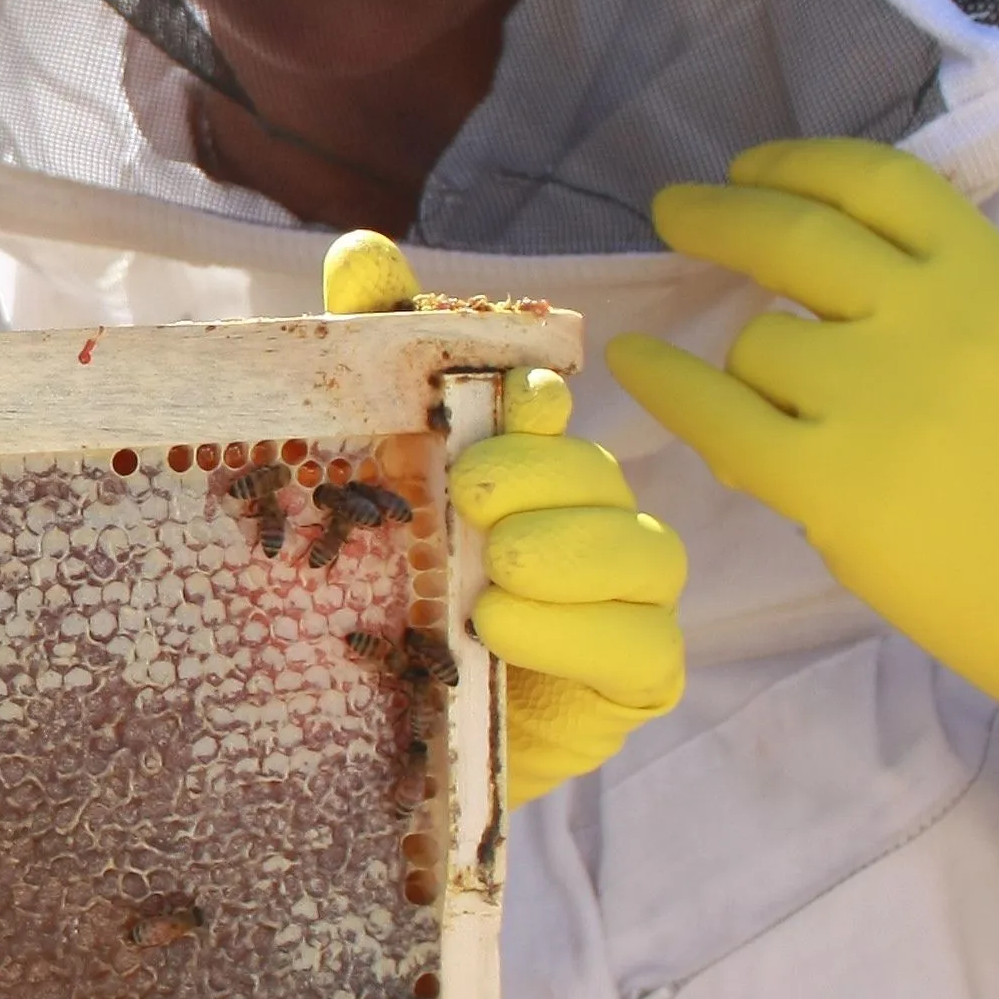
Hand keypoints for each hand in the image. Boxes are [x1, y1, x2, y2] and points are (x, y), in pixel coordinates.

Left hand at [323, 235, 685, 803]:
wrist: (383, 747)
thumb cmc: (380, 606)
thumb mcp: (353, 488)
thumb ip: (367, 364)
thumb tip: (362, 250)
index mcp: (529, 467)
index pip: (550, 410)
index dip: (537, 396)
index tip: (511, 391)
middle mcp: (590, 523)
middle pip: (599, 477)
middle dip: (544, 474)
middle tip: (472, 491)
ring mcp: (625, 604)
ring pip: (645, 556)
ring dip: (573, 551)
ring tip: (495, 568)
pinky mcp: (636, 681)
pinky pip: (644, 650)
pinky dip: (580, 634)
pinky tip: (506, 627)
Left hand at [606, 140, 998, 998]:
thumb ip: (993, 352)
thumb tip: (941, 316)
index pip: (887, 177)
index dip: (805, 162)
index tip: (757, 168)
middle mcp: (943, 320)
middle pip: (798, 220)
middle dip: (729, 204)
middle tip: (680, 212)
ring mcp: (883, 395)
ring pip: (750, 317)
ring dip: (700, 308)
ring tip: (657, 312)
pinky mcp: (834, 481)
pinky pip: (715, 407)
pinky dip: (669, 387)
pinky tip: (636, 389)